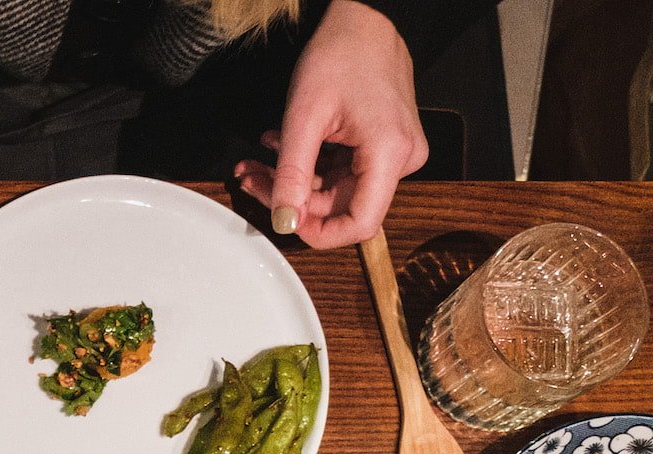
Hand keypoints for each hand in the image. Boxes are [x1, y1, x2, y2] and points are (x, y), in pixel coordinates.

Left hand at [235, 0, 425, 248]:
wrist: (365, 19)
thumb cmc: (342, 54)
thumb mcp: (304, 117)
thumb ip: (292, 175)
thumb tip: (282, 221)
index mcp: (390, 153)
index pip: (361, 223)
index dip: (319, 232)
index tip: (282, 221)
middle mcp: (401, 159)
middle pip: (341, 205)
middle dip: (291, 197)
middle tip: (251, 178)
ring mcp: (393, 153)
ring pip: (335, 188)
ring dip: (292, 180)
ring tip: (257, 161)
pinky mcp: (382, 146)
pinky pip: (341, 170)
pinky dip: (308, 164)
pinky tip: (280, 147)